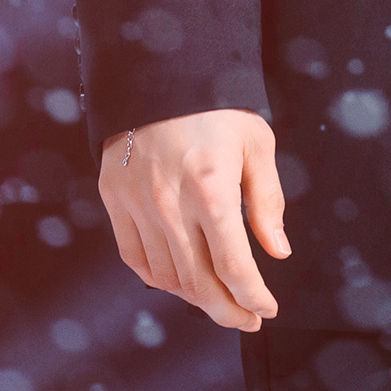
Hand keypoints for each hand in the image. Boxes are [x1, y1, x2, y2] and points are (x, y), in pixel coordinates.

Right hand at [99, 109, 289, 331]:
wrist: (158, 70)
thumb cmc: (217, 106)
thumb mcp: (256, 143)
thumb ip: (268, 201)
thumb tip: (278, 251)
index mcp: (211, 189)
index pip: (234, 266)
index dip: (253, 297)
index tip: (267, 308)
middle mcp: (170, 205)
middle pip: (198, 283)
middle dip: (228, 311)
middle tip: (247, 320)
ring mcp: (137, 204)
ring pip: (166, 277)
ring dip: (196, 299)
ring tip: (219, 302)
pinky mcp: (113, 198)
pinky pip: (135, 258)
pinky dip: (159, 279)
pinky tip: (180, 282)